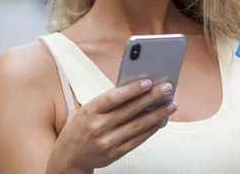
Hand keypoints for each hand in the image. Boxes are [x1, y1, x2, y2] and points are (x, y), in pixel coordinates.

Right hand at [49, 79, 176, 172]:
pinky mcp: (115, 153)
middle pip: (130, 110)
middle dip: (152, 98)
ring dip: (157, 114)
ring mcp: (107, 142)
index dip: (131, 90)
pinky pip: (137, 140)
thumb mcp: (88, 109)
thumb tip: (137, 89)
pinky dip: (151, 129)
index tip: (148, 82)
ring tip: (170, 105)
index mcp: (90, 111)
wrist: (69, 157)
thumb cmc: (81, 127)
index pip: (113, 98)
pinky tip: (160, 121)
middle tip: (167, 88)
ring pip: (137, 126)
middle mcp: (98, 126)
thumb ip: (109, 101)